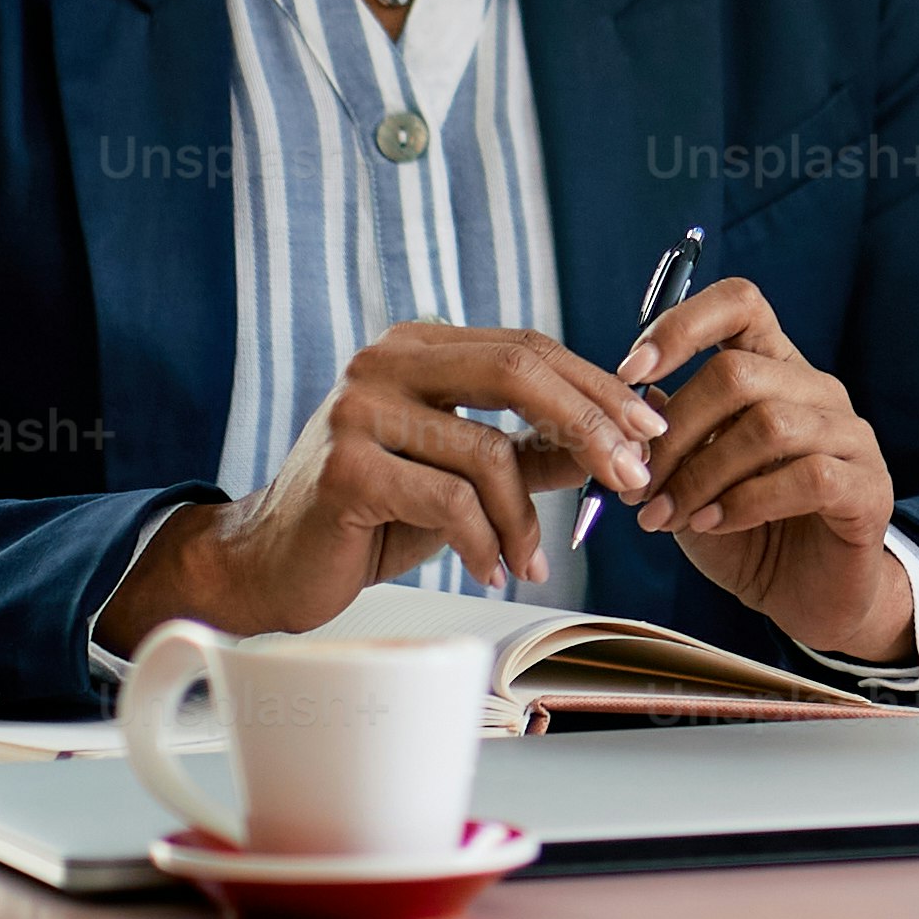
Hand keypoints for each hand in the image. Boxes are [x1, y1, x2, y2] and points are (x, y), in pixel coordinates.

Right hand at [101, 320, 668, 644]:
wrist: (268, 564)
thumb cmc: (367, 517)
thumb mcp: (460, 475)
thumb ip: (528, 451)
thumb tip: (614, 443)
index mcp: (417, 347)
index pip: (527, 348)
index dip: (596, 386)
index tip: (649, 428)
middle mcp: (384, 362)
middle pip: (517, 372)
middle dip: (589, 426)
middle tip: (630, 477)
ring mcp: (357, 410)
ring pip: (486, 452)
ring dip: (525, 518)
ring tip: (532, 559)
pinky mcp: (345, 470)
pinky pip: (449, 503)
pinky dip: (484, 544)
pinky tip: (491, 570)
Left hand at [603, 274, 913, 662]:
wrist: (808, 598)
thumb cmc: (746, 532)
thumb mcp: (688, 481)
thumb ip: (665, 440)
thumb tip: (630, 402)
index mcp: (774, 371)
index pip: (739, 305)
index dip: (682, 325)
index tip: (632, 372)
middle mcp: (816, 392)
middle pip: (738, 372)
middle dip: (675, 430)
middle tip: (639, 483)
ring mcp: (849, 437)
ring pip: (769, 425)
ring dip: (702, 474)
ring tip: (667, 516)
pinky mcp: (867, 487)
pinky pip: (808, 477)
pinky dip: (746, 502)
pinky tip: (713, 523)